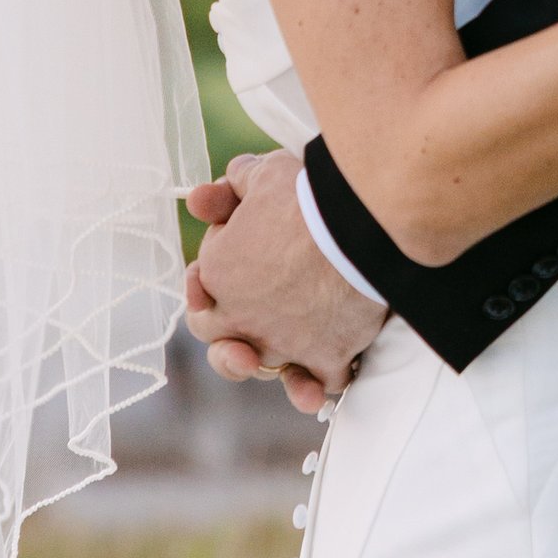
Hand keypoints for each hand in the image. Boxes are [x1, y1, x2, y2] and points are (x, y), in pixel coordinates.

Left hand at [185, 148, 385, 417]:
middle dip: (225, 329)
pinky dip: (318, 383)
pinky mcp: (324, 358)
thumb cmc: (305, 196)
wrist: (356, 227)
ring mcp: (283, 344)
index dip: (211, 272)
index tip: (234, 254)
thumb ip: (238, 184)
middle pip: (218, 339)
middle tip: (243, 312)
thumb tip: (216, 190)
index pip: (201, 283)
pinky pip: (318, 382)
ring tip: (276, 362)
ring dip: (266, 365)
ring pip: (264, 368)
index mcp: (217, 274)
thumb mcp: (264, 174)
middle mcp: (241, 318)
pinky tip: (318, 382)